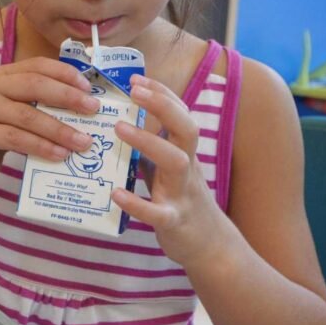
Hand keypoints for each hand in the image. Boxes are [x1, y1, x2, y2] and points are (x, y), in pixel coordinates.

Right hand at [0, 57, 100, 183]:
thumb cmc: (0, 132)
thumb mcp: (20, 111)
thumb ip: (42, 104)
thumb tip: (86, 107)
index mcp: (3, 75)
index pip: (37, 66)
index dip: (65, 73)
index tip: (89, 88)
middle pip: (33, 85)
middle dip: (67, 97)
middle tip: (93, 109)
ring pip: (26, 115)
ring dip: (59, 129)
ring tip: (83, 142)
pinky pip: (15, 138)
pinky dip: (40, 146)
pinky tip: (59, 154)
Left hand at [112, 74, 229, 268]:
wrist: (210, 246)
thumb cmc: (181, 200)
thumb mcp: (167, 169)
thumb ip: (151, 147)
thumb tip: (120, 121)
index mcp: (184, 154)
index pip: (180, 115)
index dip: (162, 94)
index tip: (137, 78)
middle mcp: (187, 169)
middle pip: (186, 130)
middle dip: (163, 106)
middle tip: (133, 91)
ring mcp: (183, 194)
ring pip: (175, 163)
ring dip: (148, 143)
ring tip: (119, 128)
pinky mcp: (174, 221)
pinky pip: (158, 212)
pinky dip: (137, 203)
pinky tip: (115, 193)